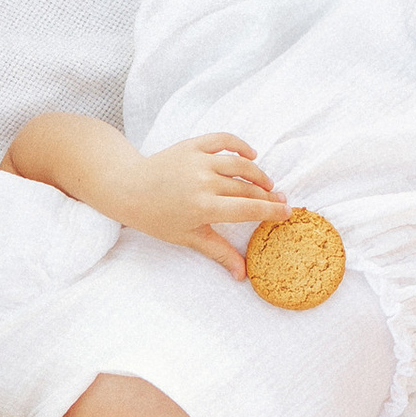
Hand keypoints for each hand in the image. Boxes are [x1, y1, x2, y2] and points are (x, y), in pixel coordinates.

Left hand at [121, 134, 284, 274]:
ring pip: (240, 165)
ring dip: (258, 174)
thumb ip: (219, 252)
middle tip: (281, 200)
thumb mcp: (188, 237)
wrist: (128, 188)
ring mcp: (198, 161)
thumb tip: (242, 275)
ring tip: (267, 184)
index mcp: (204, 207)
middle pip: (247, 188)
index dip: (271, 211)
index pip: (248, 209)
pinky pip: (223, 140)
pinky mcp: (192, 146)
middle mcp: (204, 182)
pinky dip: (240, 145)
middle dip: (268, 195)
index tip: (287, 212)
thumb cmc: (157, 217)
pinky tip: (251, 155)